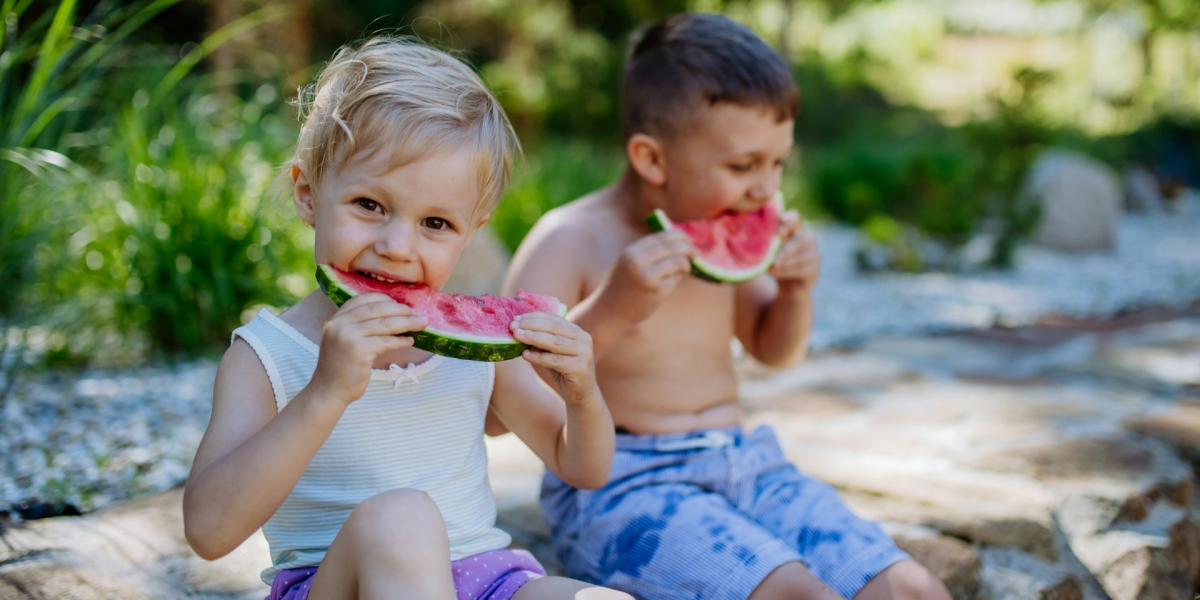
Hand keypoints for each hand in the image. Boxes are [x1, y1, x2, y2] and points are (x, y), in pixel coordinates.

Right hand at [310, 293, 427, 405]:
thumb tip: (395, 314)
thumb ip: (360, 326)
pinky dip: (401, 340)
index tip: (400, 304)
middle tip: (417, 314)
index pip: (363, 299)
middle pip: (377, 309)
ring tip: (422, 323)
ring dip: (408, 323)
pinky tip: (410, 341)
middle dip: (401, 310)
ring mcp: (348, 336)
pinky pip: (387, 341)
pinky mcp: (359, 350)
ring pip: (386, 324)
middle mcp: (339, 324)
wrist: (329, 391)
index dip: (384, 299)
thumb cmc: (342, 367)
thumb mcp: (344, 340)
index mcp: (336, 318)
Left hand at [511, 313, 597, 404]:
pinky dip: (539, 357)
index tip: (516, 318)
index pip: (553, 319)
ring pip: (555, 342)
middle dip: (531, 325)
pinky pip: (555, 360)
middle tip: (513, 326)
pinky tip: (525, 355)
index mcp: (576, 331)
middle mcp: (583, 338)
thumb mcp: (551, 353)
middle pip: (554, 327)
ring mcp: (584, 353)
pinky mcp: (580, 368)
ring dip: (533, 337)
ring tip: (516, 336)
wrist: (581, 394)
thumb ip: (541, 342)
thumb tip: (518, 330)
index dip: (534, 317)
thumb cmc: (563, 371)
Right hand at [596, 230, 694, 324]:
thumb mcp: (628, 265)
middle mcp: (638, 261)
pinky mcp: (657, 290)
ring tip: (689, 266)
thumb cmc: (620, 290)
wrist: (608, 313)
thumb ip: (646, 254)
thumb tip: (677, 245)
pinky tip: (679, 277)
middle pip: (672, 246)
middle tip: (696, 252)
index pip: (661, 236)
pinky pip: (676, 277)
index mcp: (631, 252)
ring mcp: (648, 275)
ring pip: (678, 260)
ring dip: (687, 262)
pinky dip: (681, 275)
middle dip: (688, 247)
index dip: (677, 236)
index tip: (686, 239)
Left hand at [769, 210, 820, 292]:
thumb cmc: (776, 264)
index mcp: (795, 229)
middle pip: (798, 241)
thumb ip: (767, 244)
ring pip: (798, 257)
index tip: (778, 231)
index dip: (787, 221)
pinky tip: (775, 273)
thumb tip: (757, 246)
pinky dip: (785, 272)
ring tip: (768, 268)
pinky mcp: (814, 270)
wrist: (788, 287)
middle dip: (783, 251)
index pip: (795, 217)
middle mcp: (808, 238)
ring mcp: (814, 254)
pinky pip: (800, 270)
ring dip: (781, 264)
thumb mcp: (770, 251)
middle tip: (771, 260)